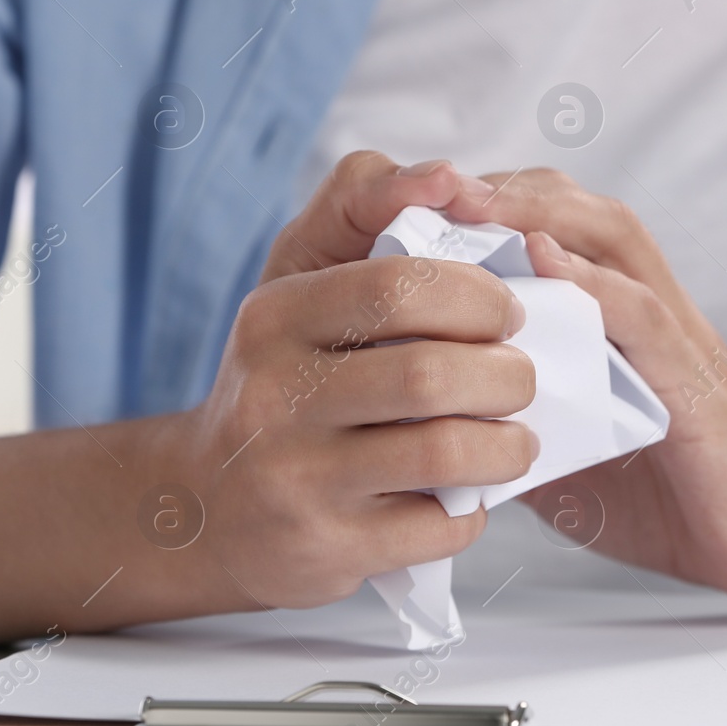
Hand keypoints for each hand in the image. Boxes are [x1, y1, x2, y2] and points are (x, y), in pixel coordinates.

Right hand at [167, 155, 538, 610]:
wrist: (206, 507)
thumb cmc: (281, 378)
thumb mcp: (299, 275)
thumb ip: (366, 202)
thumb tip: (451, 176)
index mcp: (274, 319)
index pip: (398, 287)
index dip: (477, 297)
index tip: (507, 311)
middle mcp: (273, 397)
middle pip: (430, 375)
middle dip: (507, 375)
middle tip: (520, 379)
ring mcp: (296, 480)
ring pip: (445, 452)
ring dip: (508, 445)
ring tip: (515, 438)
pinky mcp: (326, 549)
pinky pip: (438, 526)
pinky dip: (475, 509)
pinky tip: (466, 494)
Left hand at [445, 169, 726, 609]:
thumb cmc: (679, 493)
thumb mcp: (572, 455)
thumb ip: (516, 424)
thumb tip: (433, 429)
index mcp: (611, 320)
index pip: (544, 232)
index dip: (481, 211)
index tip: (408, 206)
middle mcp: (643, 309)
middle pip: (571, 212)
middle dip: (497, 190)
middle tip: (424, 181)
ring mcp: (672, 338)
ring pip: (608, 240)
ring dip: (536, 211)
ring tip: (469, 196)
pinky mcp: (694, 381)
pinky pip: (642, 315)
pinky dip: (593, 282)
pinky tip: (544, 261)